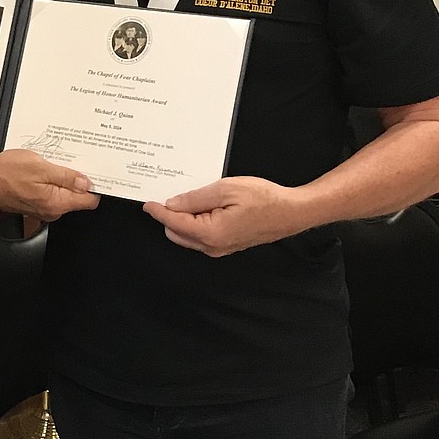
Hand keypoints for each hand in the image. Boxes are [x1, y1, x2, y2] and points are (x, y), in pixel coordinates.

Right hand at [0, 150, 98, 220]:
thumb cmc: (5, 174)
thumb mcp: (39, 167)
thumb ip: (66, 176)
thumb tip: (86, 182)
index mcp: (57, 202)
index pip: (89, 201)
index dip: (95, 185)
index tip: (96, 171)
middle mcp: (52, 210)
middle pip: (77, 197)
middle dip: (78, 179)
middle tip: (70, 160)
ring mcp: (42, 209)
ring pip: (63, 194)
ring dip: (62, 179)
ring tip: (52, 163)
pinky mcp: (34, 204)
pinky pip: (51, 194)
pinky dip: (50, 182)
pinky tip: (42, 170)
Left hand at [143, 176, 307, 256]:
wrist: (291, 212)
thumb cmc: (263, 199)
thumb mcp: (225, 189)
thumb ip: (195, 198)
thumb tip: (172, 204)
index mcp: (210, 233)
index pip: (173, 223)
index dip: (158, 211)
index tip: (146, 203)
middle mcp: (212, 246)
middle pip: (176, 232)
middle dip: (170, 215)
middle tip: (169, 192)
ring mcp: (219, 248)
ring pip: (187, 235)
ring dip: (182, 218)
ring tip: (186, 196)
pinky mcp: (226, 245)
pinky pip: (200, 235)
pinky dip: (194, 222)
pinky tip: (200, 204)